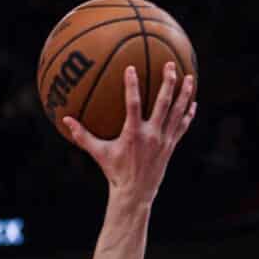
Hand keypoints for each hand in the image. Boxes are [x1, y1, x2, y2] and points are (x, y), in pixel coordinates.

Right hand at [63, 62, 195, 201]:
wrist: (135, 194)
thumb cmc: (115, 172)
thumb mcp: (99, 154)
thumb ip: (83, 136)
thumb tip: (65, 120)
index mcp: (133, 134)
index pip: (133, 104)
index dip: (132, 86)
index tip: (131, 68)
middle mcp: (151, 135)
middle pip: (163, 103)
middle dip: (168, 82)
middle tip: (171, 64)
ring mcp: (164, 140)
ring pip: (177, 112)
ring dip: (184, 94)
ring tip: (189, 78)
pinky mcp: (170, 146)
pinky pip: (182, 127)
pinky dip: (187, 114)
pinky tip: (193, 103)